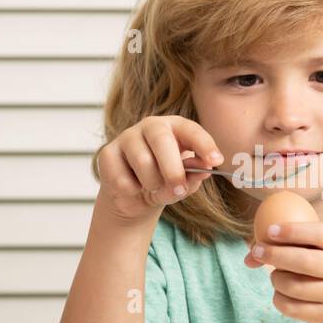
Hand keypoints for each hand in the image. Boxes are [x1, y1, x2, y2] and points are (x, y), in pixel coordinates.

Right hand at [95, 115, 222, 225]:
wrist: (134, 196)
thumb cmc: (164, 182)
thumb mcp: (184, 182)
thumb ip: (193, 175)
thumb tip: (204, 171)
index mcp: (175, 127)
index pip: (191, 130)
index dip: (204, 144)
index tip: (215, 161)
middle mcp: (150, 126)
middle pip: (161, 140)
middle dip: (173, 169)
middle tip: (180, 189)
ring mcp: (126, 137)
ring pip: (142, 162)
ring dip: (152, 184)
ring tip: (153, 187)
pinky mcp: (107, 153)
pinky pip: (123, 178)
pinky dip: (133, 190)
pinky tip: (132, 186)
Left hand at [245, 220, 322, 322]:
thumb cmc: (322, 260)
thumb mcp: (314, 244)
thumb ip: (284, 243)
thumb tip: (250, 257)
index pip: (320, 234)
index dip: (293, 231)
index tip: (270, 231)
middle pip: (306, 262)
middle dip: (276, 255)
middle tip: (257, 251)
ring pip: (295, 287)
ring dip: (276, 279)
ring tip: (276, 275)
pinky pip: (292, 308)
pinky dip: (279, 298)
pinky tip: (281, 292)